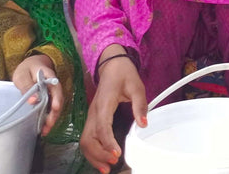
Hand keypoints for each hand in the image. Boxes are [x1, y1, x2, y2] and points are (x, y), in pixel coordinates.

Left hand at [13, 53, 62, 135]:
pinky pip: (51, 109)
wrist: (31, 66)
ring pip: (56, 106)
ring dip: (52, 119)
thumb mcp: (22, 75)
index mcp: (48, 76)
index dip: (56, 98)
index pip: (55, 87)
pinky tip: (43, 127)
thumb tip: (33, 100)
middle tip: (48, 125)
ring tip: (45, 131)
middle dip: (54, 114)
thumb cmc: (26, 69)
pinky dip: (48, 118)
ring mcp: (52, 92)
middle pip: (58, 99)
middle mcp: (53, 85)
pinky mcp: (49, 98)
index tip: (55, 108)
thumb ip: (27, 86)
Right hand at [80, 45, 146, 173]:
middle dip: (98, 154)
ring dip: (93, 156)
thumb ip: (140, 105)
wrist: (111, 65)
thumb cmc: (124, 74)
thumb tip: (143, 124)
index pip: (102, 127)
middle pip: (88, 138)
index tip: (117, 153)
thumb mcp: (137, 86)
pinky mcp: (92, 119)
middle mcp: (94, 112)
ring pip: (85, 141)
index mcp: (104, 103)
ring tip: (106, 168)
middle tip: (113, 162)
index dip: (107, 142)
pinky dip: (92, 151)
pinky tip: (102, 159)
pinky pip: (87, 138)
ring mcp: (91, 116)